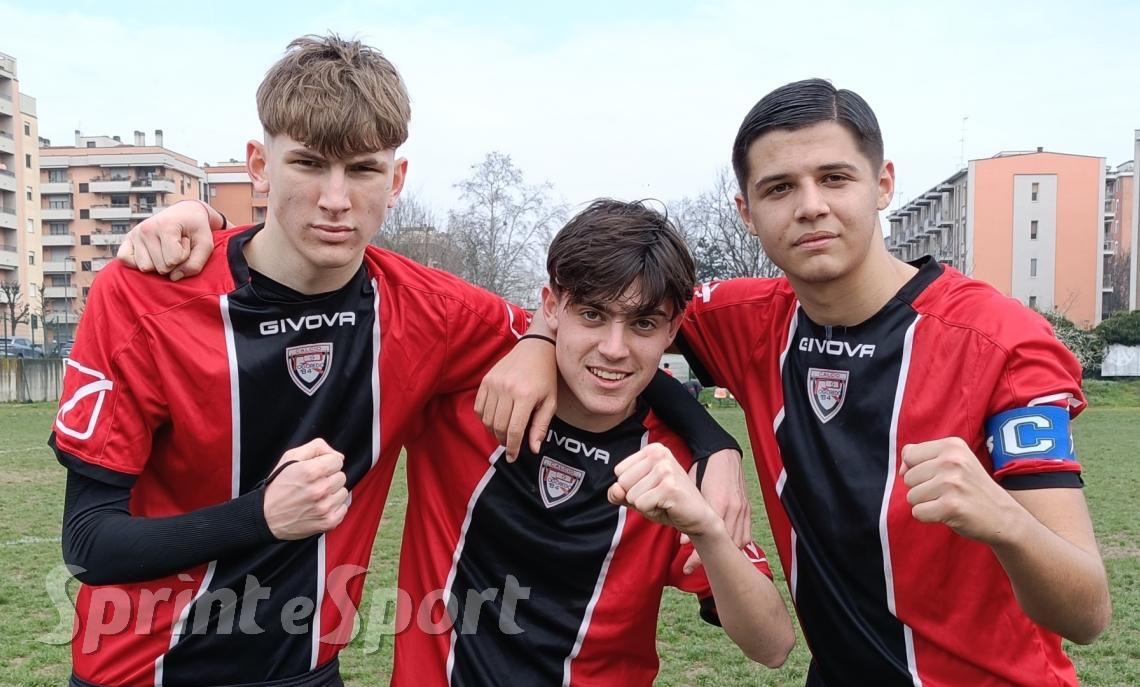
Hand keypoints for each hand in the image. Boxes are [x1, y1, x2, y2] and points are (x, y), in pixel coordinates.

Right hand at [116, 199, 218, 279]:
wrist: (184, 214)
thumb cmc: (196, 230)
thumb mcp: (205, 245)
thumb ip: (196, 264)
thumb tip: (174, 278)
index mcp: (166, 226)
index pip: (174, 260)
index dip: (185, 256)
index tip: (186, 242)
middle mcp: (147, 229)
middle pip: (160, 267)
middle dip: (173, 262)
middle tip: (176, 246)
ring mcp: (135, 234)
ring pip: (145, 268)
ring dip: (159, 263)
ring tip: (166, 248)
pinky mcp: (127, 240)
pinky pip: (125, 261)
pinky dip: (139, 263)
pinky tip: (151, 254)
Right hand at [263, 439, 348, 539]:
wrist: (266, 517)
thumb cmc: (278, 486)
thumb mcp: (290, 457)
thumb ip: (317, 447)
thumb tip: (339, 456)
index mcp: (311, 471)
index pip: (337, 461)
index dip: (326, 463)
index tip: (317, 470)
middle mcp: (320, 489)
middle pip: (341, 476)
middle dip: (329, 478)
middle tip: (314, 484)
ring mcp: (325, 507)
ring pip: (343, 492)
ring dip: (332, 493)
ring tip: (316, 496)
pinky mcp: (328, 522)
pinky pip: (343, 508)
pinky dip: (334, 507)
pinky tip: (319, 506)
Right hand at [474, 338, 557, 460]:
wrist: (535, 349)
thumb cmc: (545, 377)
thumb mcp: (550, 402)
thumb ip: (541, 426)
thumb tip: (534, 449)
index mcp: (526, 396)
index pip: (515, 430)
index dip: (513, 448)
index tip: (513, 457)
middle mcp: (507, 389)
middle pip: (498, 426)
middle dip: (503, 441)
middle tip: (510, 444)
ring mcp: (494, 383)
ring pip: (486, 419)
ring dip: (493, 431)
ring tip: (504, 431)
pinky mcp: (486, 380)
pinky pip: (479, 407)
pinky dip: (485, 418)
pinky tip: (495, 418)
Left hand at [608, 443, 719, 537]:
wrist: (697, 517)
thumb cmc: (666, 504)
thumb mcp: (637, 496)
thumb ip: (619, 492)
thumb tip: (614, 489)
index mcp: (652, 450)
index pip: (619, 471)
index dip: (631, 487)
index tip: (652, 489)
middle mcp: (659, 454)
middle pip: (623, 482)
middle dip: (636, 497)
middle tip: (658, 497)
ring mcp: (665, 469)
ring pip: (631, 495)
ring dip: (645, 505)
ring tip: (663, 502)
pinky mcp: (669, 487)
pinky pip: (641, 505)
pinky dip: (651, 512)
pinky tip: (667, 507)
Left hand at [682, 449, 751, 572]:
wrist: (722, 453)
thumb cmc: (703, 469)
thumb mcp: (691, 487)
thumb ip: (688, 510)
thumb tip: (683, 540)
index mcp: (718, 502)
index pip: (709, 536)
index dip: (698, 553)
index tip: (687, 565)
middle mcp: (733, 508)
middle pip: (724, 543)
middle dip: (709, 558)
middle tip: (693, 568)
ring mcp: (742, 509)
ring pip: (737, 542)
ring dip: (725, 554)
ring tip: (710, 562)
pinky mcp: (747, 509)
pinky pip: (746, 534)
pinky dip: (735, 545)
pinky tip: (726, 550)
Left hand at [900, 437, 1020, 543]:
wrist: (1004, 516)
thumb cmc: (972, 489)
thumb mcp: (955, 461)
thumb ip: (922, 457)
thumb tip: (901, 469)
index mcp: (952, 445)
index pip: (909, 455)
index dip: (916, 469)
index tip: (938, 477)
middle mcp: (952, 460)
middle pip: (908, 477)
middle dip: (922, 489)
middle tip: (948, 493)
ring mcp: (952, 483)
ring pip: (911, 496)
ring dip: (926, 504)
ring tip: (949, 502)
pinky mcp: (951, 506)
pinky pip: (918, 512)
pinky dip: (929, 517)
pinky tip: (948, 514)